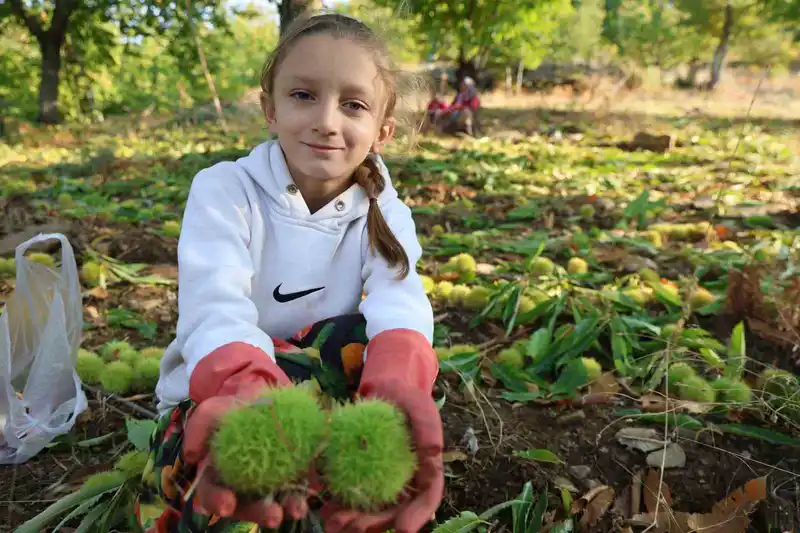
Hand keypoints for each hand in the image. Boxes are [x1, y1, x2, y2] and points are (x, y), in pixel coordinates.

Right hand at [181, 342, 310, 526]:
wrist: (267, 400)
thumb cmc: (235, 409)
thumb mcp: (215, 410)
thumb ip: (200, 425)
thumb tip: (191, 455)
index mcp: (217, 474)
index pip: (212, 493)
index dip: (217, 501)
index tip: (227, 505)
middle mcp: (241, 485)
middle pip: (245, 505)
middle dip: (258, 513)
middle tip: (272, 516)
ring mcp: (266, 485)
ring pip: (271, 504)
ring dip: (283, 510)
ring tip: (294, 511)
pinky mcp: (290, 480)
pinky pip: (293, 494)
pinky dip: (298, 500)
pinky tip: (302, 504)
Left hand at [321, 380, 443, 532]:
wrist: (383, 391)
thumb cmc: (405, 397)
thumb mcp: (418, 404)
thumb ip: (426, 425)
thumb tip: (433, 451)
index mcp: (426, 471)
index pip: (427, 500)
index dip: (417, 517)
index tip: (404, 528)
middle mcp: (406, 483)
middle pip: (394, 512)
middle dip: (375, 525)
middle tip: (354, 527)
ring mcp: (383, 483)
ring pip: (371, 511)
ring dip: (353, 521)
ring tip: (332, 523)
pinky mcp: (361, 476)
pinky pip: (350, 495)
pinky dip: (338, 505)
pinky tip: (323, 508)